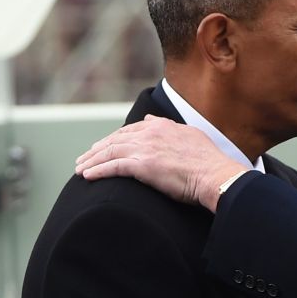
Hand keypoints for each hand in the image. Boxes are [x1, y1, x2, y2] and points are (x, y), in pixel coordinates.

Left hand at [75, 115, 246, 211]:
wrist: (216, 175)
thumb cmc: (209, 163)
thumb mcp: (191, 136)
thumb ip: (170, 128)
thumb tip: (151, 121)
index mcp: (162, 127)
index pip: (130, 130)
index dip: (114, 139)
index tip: (103, 146)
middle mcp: (151, 134)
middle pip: (115, 140)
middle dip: (97, 149)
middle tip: (84, 158)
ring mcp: (146, 149)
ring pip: (109, 152)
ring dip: (91, 161)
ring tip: (80, 168)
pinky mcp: (142, 166)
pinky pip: (112, 167)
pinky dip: (97, 171)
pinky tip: (87, 176)